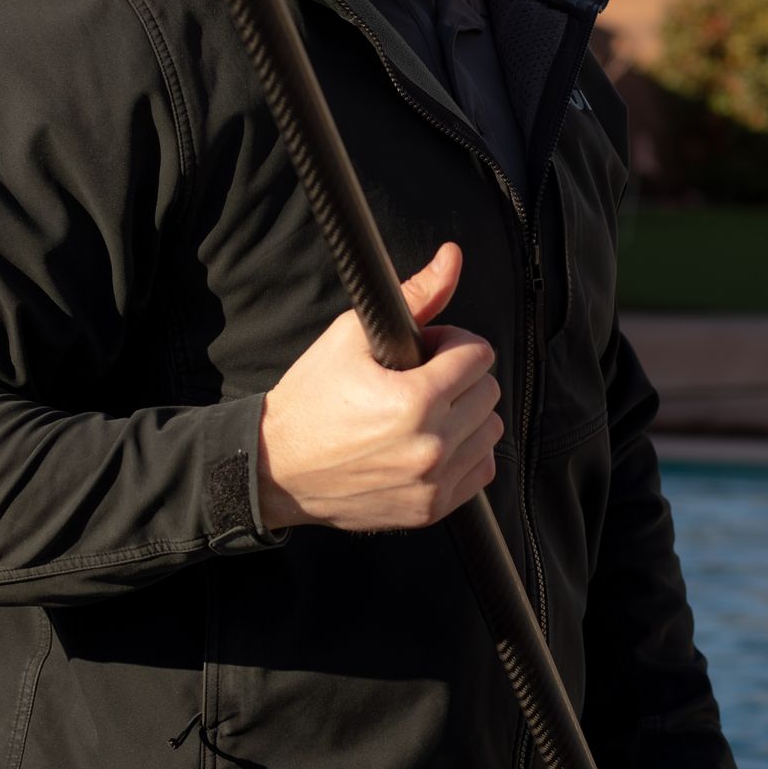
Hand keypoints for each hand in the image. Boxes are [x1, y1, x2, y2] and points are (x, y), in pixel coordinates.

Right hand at [256, 243, 500, 531]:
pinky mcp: (430, 510)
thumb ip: (414, 297)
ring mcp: (433, 483)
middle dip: (459, 376)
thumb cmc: (310, 400)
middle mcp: (431, 446)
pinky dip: (464, 453)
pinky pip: (480, 471)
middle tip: (420, 378)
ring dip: (466, 414)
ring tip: (424, 411)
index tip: (425, 350)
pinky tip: (429, 442)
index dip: (450, 343)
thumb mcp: (351, 336)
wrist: (277, 468)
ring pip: (490, 431)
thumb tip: (452, 258)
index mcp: (415, 401)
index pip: (478, 355)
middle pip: (488, 391)